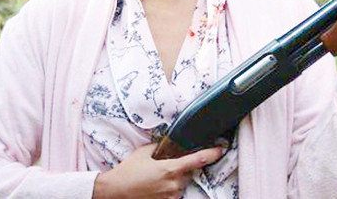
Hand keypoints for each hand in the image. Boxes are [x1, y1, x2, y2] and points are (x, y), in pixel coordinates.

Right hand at [93, 143, 223, 198]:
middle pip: (189, 172)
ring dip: (175, 179)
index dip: (212, 154)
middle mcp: (174, 184)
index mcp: (171, 168)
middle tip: (165, 166)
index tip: (220, 149)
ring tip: (156, 178)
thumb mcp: (144, 152)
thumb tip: (169, 143)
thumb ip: (160, 147)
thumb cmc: (128, 171)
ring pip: (181, 184)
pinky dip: (169, 188)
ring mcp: (171, 196)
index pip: (198, 160)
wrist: (116, 191)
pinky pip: (175, 193)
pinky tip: (156, 186)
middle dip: (181, 168)